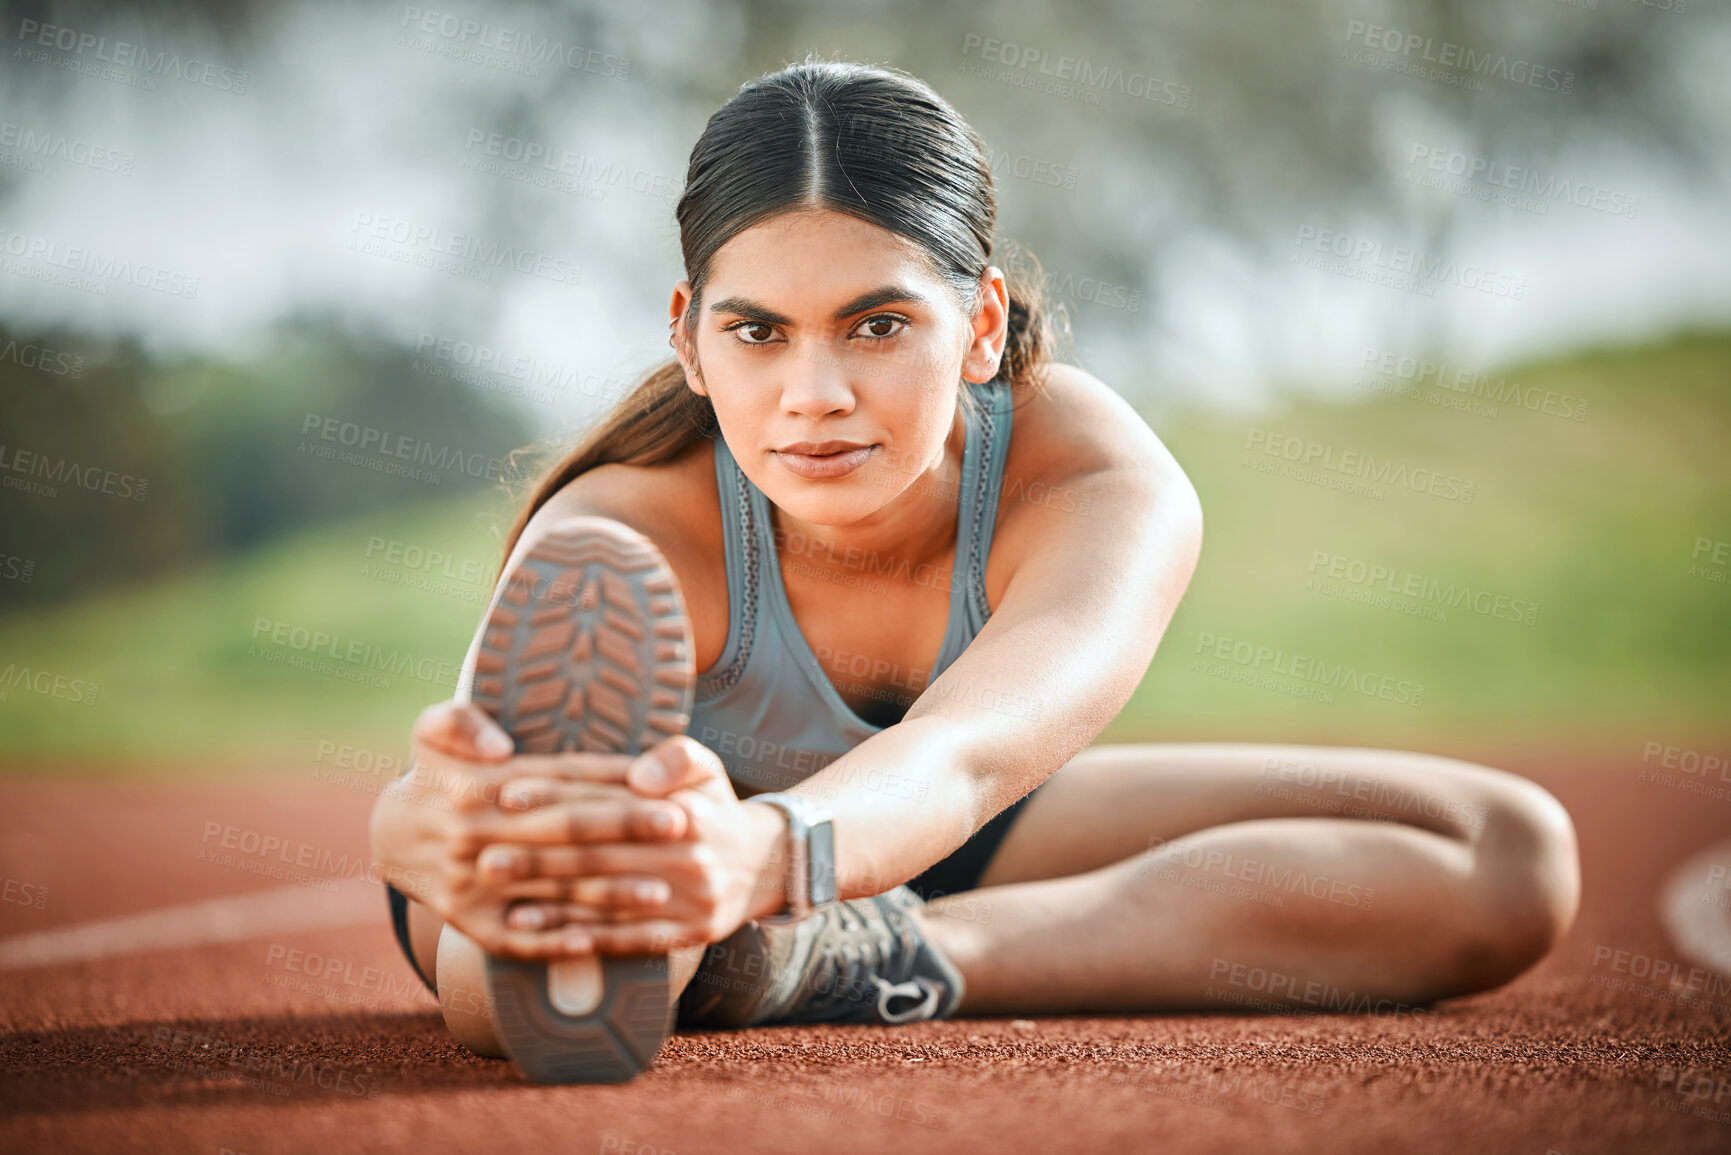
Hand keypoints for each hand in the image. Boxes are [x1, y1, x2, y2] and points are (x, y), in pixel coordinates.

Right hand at [367, 699, 692, 958]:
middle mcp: (479, 836)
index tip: (663, 789)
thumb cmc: (432, 775)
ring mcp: (475, 886)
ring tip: (662, 892)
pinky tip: (604, 942)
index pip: (561, 783)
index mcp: (480, 786)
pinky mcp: (471, 924)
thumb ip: (461, 721)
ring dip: (608, 894)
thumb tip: (499, 745)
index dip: (614, 784)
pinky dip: (560, 942)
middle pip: (566, 832)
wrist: (390, 837)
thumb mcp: (432, 730)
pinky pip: (520, 939)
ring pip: (552, 890)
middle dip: (627, 830)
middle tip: (682, 827)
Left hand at [477, 734, 787, 953]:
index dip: (557, 795)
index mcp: (684, 808)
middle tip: (482, 849)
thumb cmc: (712, 807)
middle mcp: (686, 854)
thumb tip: (641, 777)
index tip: (507, 794)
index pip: (610, 799)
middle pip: (600, 852)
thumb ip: (675, 757)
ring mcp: (686, 898)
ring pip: (604, 898)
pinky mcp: (683, 933)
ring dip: (546, 896)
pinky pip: (624, 938)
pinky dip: (577, 937)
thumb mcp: (706, 766)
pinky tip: (534, 932)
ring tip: (496, 889)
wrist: (763, 867)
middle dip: (537, 852)